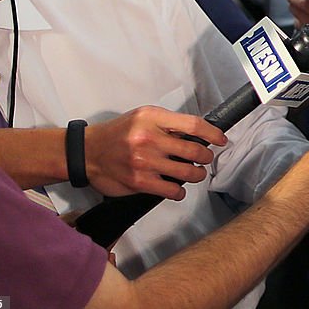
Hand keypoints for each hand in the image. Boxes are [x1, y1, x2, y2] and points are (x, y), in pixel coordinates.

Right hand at [85, 106, 227, 199]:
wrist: (88, 152)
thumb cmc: (117, 134)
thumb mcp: (143, 117)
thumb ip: (167, 124)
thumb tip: (196, 133)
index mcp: (152, 118)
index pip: (193, 124)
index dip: (212, 133)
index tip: (220, 139)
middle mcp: (149, 138)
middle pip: (194, 150)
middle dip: (206, 156)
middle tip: (205, 158)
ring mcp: (145, 161)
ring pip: (187, 172)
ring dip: (197, 174)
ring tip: (195, 172)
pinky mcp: (140, 182)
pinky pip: (172, 190)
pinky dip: (179, 190)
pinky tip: (177, 187)